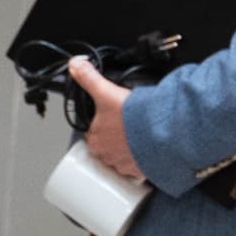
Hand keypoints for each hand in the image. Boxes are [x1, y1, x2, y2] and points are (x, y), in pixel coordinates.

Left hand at [66, 56, 144, 182]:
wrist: (160, 132)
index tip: (112, 120)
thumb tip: (75, 64)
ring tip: (138, 138)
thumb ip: (89, 78)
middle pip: (107, 147)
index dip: (102, 125)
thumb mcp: (106, 92)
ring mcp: (124, 165)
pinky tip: (147, 150)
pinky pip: (137, 169)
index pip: (93, 133)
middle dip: (116, 139)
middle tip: (127, 128)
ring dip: (128, 150)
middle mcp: (107, 155)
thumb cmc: (132, 117)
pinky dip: (142, 160)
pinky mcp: (140, 171)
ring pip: (122, 158)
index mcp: (95, 139)